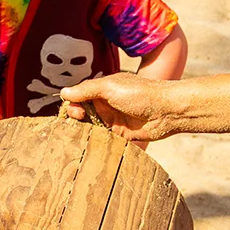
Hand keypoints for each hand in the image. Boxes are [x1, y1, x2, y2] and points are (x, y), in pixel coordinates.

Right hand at [60, 74, 185, 142]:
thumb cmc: (140, 94)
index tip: (71, 109)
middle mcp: (106, 103)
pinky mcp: (119, 134)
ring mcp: (112, 119)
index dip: (72, 102)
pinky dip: (94, 140)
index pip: (80, 95)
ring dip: (83, 129)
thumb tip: (63, 93)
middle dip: (76, 116)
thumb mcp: (109, 87)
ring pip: (90, 125)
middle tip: (78, 118)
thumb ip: (86, 90)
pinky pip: (101, 137)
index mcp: (104, 89)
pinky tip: (87, 143)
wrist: (166, 111)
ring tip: (79, 133)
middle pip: (82, 111)